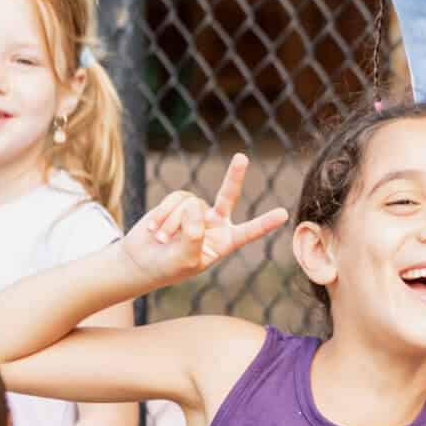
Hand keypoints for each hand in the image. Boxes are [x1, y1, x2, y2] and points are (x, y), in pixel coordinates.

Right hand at [120, 154, 288, 288]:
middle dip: (234, 176)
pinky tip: (153, 229)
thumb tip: (196, 207)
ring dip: (171, 223)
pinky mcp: (180, 202)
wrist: (142, 261)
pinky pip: (175, 199)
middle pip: (228, 196)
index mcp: (225, 242)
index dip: (264, 224)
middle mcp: (216, 223)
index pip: (248, 232)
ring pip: (189, 205)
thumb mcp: (185, 259)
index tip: (284, 214)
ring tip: (162, 240)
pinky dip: (163, 214)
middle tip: (241, 158)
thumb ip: (194, 236)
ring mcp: (198, 210)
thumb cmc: (167, 267)